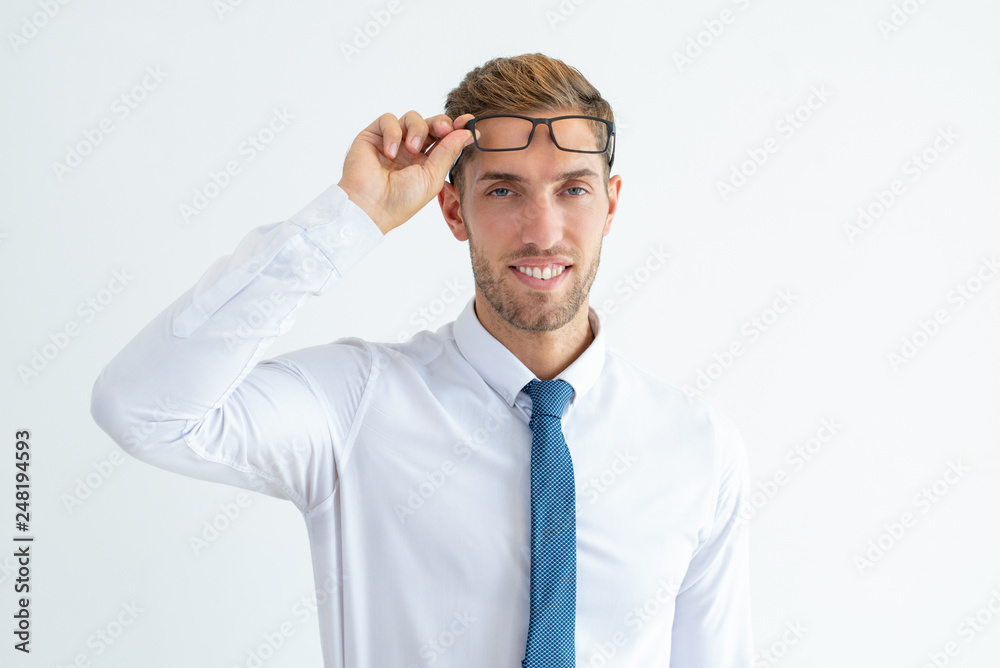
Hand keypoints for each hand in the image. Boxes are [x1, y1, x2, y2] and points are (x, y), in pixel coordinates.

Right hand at [337, 111, 474, 234]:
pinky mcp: (373, 135)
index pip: (444, 139)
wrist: (370, 207)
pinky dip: (392, 132)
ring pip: (412, 117)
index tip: (469, 124)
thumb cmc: (401, 200)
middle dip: (441, 123)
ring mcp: (392, 142)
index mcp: (426, 162)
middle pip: (431, 124)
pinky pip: (388, 119)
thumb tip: (466, 133)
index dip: (457, 129)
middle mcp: (409, 150)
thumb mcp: (432, 178)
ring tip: (411, 149)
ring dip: (417, 130)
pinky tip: (390, 153)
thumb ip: (448, 153)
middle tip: (444, 129)